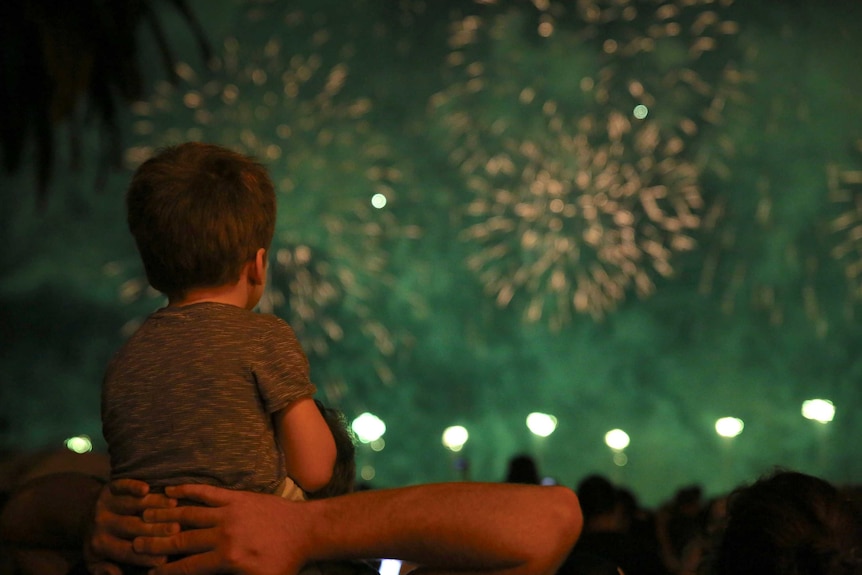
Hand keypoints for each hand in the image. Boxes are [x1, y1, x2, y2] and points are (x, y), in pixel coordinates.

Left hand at [85, 479, 179, 574]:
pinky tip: (147, 488)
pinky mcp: (109, 488)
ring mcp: (104, 504)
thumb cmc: (99, 541)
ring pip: (131, 505)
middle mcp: (101, 523)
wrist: (82, 513)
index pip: (126, 552)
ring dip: (153, 504)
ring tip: (174, 506)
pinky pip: (121, 485)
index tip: (165, 558)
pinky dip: (133, 486)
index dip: (146, 556)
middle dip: (155, 528)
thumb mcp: (96, 562)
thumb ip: (105, 570)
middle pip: (132, 527)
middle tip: (176, 529)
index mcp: (100, 545)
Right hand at [134, 484, 305, 574]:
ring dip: (163, 515)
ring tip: (142, 516)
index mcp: (227, 559)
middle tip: (133, 545)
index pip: (187, 568)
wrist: (306, 530)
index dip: (164, 572)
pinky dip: (187, 490)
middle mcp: (223, 534)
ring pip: (188, 514)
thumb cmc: (284, 562)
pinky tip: (168, 490)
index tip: (147, 573)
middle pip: (180, 540)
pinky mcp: (237, 497)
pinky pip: (207, 493)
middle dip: (154, 544)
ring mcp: (229, 512)